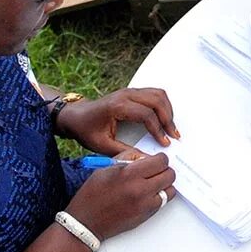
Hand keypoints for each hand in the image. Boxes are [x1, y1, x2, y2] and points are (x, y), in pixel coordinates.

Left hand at [55, 86, 178, 153]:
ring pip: (158, 94)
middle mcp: (126, 94)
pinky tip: (165, 118)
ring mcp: (130, 91)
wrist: (76, 116)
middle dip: (168, 119)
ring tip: (171, 128)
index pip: (146, 114)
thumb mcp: (102, 145)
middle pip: (156, 100)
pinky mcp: (132, 92)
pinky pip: (154, 93)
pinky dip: (163, 105)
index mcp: (117, 106)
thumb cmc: (87, 130)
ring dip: (168, 110)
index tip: (164, 143)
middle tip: (174, 136)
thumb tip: (144, 160)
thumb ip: (124, 152)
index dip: (158, 130)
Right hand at [65, 150, 178, 240]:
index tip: (155, 160)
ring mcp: (144, 205)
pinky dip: (160, 196)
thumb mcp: (106, 167)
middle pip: (169, 174)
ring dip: (165, 184)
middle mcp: (140, 189)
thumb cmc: (92, 195)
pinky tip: (149, 194)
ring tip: (153, 183)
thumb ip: (129, 158)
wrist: (85, 222)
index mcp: (129, 174)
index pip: (160, 161)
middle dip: (164, 170)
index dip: (159, 159)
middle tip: (156, 170)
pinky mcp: (145, 216)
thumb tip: (145, 156)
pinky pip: (163, 203)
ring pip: (170, 190)